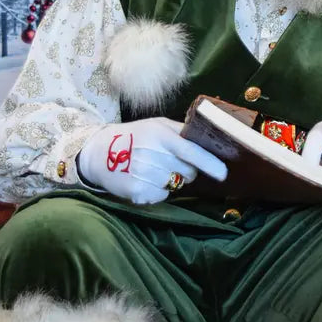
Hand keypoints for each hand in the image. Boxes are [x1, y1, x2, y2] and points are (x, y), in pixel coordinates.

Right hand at [76, 117, 226, 204]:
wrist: (98, 153)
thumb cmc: (134, 136)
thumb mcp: (156, 125)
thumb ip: (181, 131)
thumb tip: (209, 139)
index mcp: (160, 135)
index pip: (192, 151)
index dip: (210, 164)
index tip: (223, 173)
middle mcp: (152, 155)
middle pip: (188, 172)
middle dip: (186, 169)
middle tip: (169, 161)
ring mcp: (144, 175)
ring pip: (176, 185)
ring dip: (171, 179)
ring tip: (153, 168)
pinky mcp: (137, 192)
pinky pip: (161, 196)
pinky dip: (157, 190)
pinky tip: (143, 178)